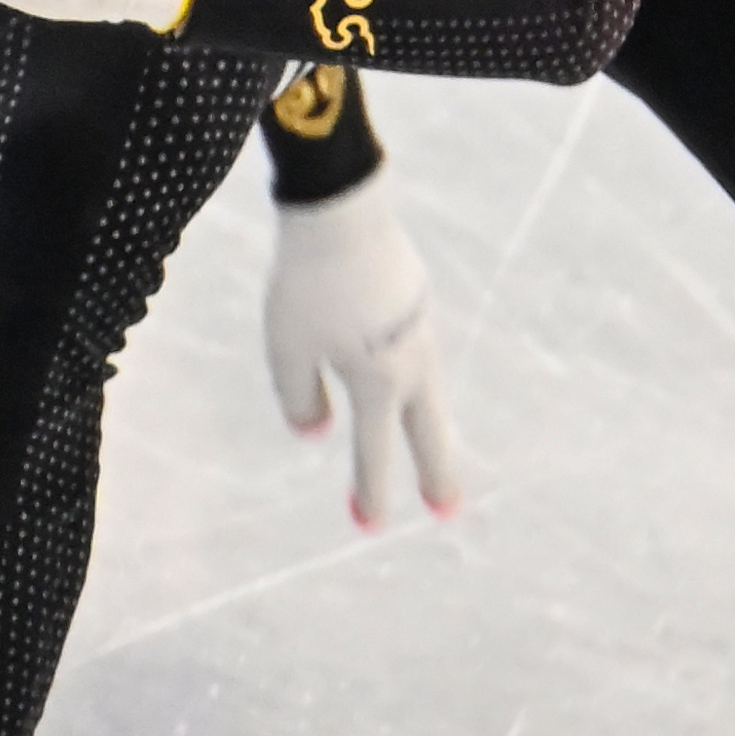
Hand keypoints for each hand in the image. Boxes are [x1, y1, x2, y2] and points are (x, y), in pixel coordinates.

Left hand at [264, 177, 463, 527]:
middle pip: (427, 431)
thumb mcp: (288, 350)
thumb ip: (301, 400)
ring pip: (425, 390)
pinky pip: (412, 350)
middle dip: (436, 474)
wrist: (342, 208)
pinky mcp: (414, 297)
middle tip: (446, 511)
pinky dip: (409, 377)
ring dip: (425, 425)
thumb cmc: (307, 284)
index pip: (375, 452)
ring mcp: (419, 327)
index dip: (372, 492)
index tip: (370, 526)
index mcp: (378, 382)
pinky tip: (397, 371)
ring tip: (424, 449)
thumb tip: (318, 434)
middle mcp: (411, 361)